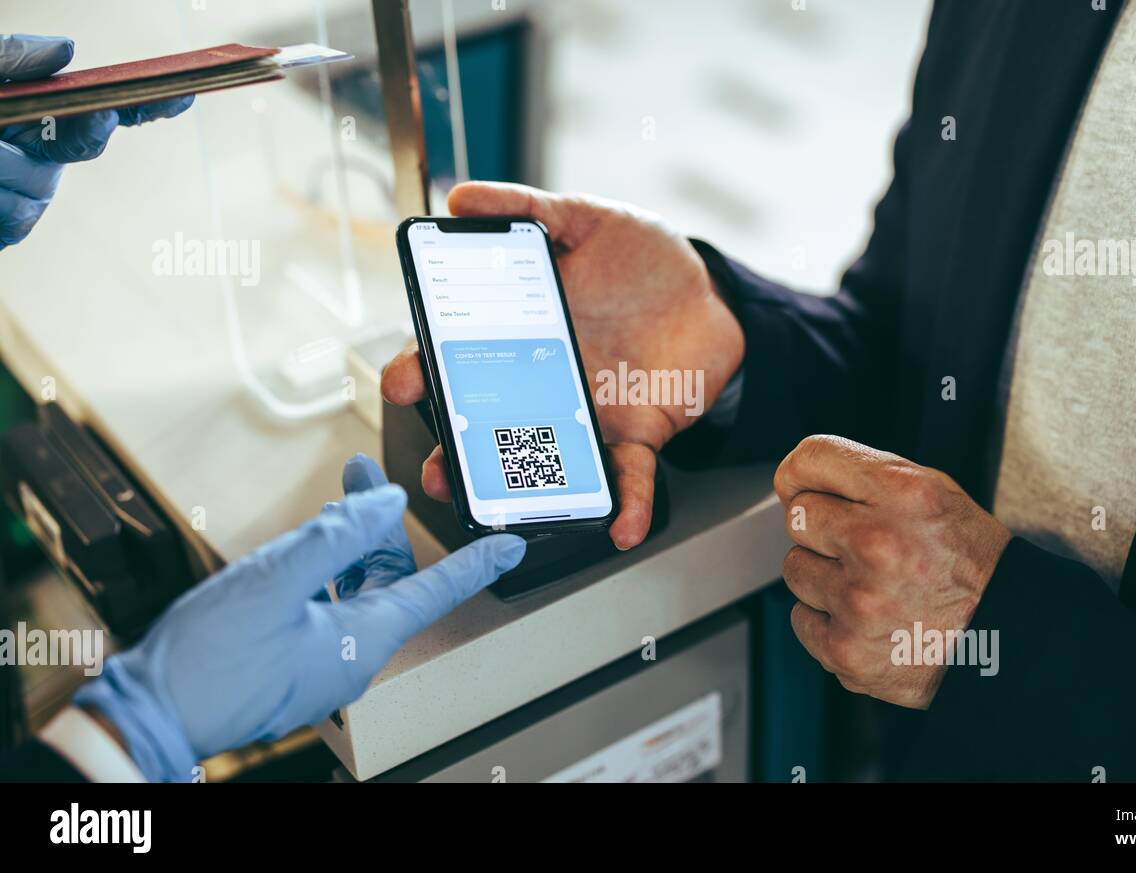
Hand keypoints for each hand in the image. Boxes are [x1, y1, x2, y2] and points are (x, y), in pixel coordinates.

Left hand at [0, 34, 191, 248]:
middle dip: (82, 127)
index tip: (178, 94)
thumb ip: (11, 58)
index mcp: (31, 110)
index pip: (100, 104)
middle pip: (85, 142)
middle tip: (93, 114)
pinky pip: (18, 218)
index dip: (143, 101)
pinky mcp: (6, 228)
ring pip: (40, 186)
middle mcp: (36, 151)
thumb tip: (67, 50)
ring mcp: (24, 193)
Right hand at [74, 454, 524, 781]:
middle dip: (378, 524)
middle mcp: (351, 654)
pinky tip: (303, 549)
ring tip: (332, 503)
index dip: (477, 562)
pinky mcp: (293, 661)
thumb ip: (337, 536)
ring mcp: (321, 661)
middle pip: (389, 579)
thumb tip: (387, 504)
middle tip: (361, 475)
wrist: (147, 713)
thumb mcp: (274, 579)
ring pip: (354, 590)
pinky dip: (324, 572)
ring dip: (347, 544)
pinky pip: (326, 608)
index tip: (512, 545)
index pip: (437, 591)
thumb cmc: (207, 661)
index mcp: (363, 639)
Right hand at [381, 182, 744, 548]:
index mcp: (520, 331)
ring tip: (496, 507)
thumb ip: (528, 208)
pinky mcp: (635, 433)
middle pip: (486, 422)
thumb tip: (461, 200)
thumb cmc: (644, 260)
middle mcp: (544, 379)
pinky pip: (626, 475)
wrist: (713, 293)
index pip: (456, 354)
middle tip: (438, 469)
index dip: (423, 369)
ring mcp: (586, 411)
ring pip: (541, 459)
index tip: (405, 383)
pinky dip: (622, 505)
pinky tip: (617, 527)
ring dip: (515, 489)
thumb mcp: (586, 220)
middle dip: (454, 451)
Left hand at [774, 435, 1010, 708]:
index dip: (802, 473)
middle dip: (824, 528)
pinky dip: (828, 620)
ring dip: (824, 576)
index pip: (811, 459)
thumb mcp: (936, 493)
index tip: (803, 485)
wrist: (1008, 638)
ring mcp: (857, 600)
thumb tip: (793, 479)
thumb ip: (867, 476)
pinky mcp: (845, 648)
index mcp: (903, 495)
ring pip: (796, 568)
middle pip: (798, 514)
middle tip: (863, 546)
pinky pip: (801, 618)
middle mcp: (876, 544)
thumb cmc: (972, 565)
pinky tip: (868, 618)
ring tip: (872, 585)